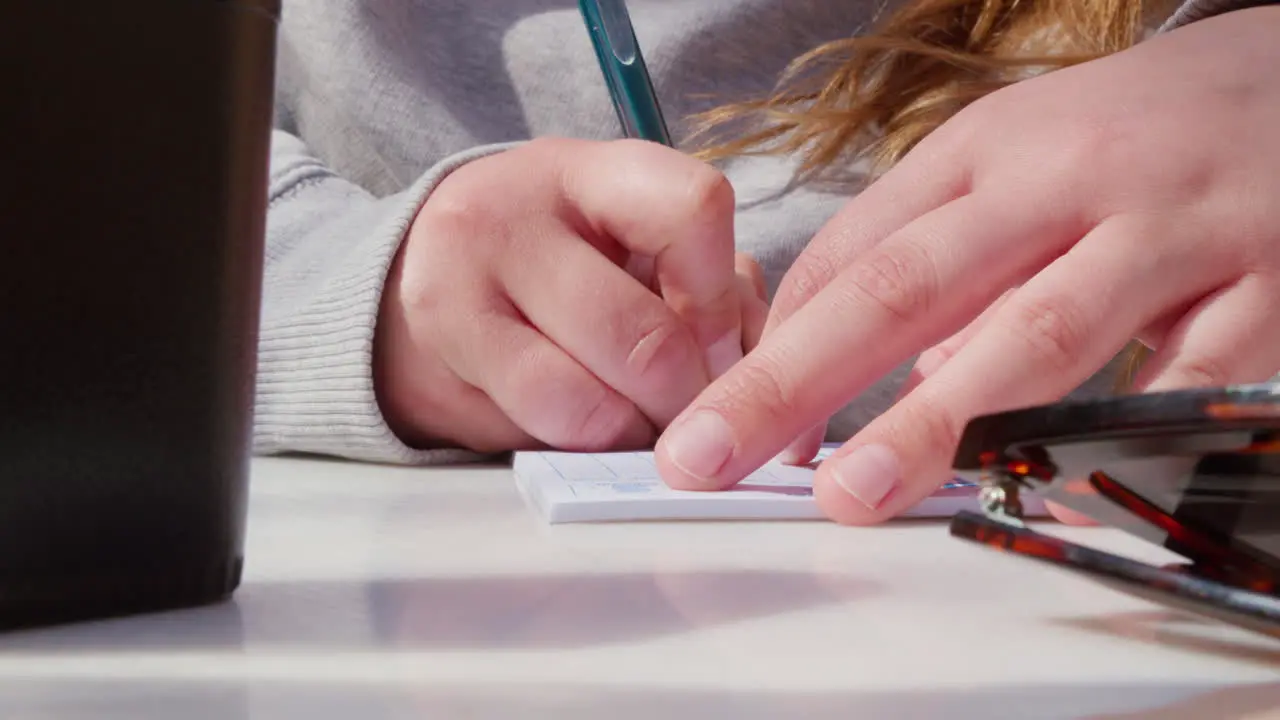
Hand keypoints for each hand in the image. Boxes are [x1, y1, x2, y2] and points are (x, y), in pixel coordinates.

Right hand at [375, 137, 767, 452]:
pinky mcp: (445, 342)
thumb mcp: (627, 250)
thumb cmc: (551, 269)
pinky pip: (548, 423)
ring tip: (642, 425)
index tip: (722, 347)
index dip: (724, 300)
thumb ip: (705, 292)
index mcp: (594, 172)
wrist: (415, 282)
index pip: (696, 208)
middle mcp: (521, 208)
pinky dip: (591, 444)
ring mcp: (467, 273)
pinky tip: (592, 432)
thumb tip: (761, 365)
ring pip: (596, 396)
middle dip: (690, 399)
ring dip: (639, 432)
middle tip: (694, 417)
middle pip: (648, 334)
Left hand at [653, 7, 1279, 522]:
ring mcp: (1166, 229)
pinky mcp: (1270, 279)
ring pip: (1034, 332)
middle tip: (714, 455)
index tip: (720, 421)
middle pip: (906, 285)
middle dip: (797, 378)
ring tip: (854, 491)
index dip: (778, 343)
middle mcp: (1062, 181)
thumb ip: (955, 257)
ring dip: (933, 419)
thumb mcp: (1028, 157)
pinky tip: (1053, 484)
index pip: (854, 250)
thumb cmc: (1145, 127)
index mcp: (987, 150)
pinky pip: (1186, 375)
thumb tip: (901, 373)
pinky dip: (1119, 434)